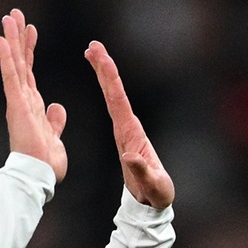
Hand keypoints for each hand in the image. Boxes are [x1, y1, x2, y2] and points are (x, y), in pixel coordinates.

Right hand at [0, 8, 68, 179]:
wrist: (38, 177)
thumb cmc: (45, 164)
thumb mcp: (55, 137)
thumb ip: (55, 121)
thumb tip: (57, 107)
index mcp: (32, 106)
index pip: (30, 72)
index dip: (30, 50)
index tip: (31, 30)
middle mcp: (23, 100)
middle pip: (21, 62)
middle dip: (18, 37)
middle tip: (15, 14)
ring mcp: (18, 102)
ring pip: (15, 64)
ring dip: (11, 39)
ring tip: (9, 17)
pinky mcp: (17, 105)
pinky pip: (11, 76)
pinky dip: (6, 57)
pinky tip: (2, 39)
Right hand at [87, 42, 173, 208]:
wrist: (154, 201)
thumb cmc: (156, 194)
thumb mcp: (153, 186)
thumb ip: (141, 172)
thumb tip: (128, 156)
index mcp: (133, 134)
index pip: (118, 100)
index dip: (109, 77)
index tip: (100, 57)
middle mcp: (129, 127)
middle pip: (115, 92)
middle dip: (104, 68)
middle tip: (93, 45)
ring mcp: (126, 130)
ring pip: (113, 95)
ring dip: (103, 73)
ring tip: (91, 52)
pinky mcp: (122, 135)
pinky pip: (112, 106)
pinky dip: (105, 89)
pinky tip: (99, 78)